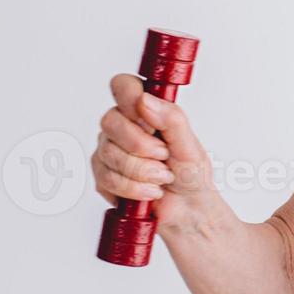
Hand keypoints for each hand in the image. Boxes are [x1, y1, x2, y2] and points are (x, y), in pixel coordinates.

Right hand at [91, 74, 214, 228]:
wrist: (188, 208)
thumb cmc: (191, 172)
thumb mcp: (189, 143)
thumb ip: (171, 118)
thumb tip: (145, 100)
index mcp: (145, 111)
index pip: (123, 86)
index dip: (129, 98)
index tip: (147, 118)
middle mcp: (123, 127)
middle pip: (110, 121)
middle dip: (141, 145)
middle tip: (163, 156)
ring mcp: (109, 151)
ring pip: (109, 153)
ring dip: (142, 170)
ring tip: (162, 176)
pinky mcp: (103, 176)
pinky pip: (107, 178)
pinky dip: (134, 188)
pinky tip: (150, 190)